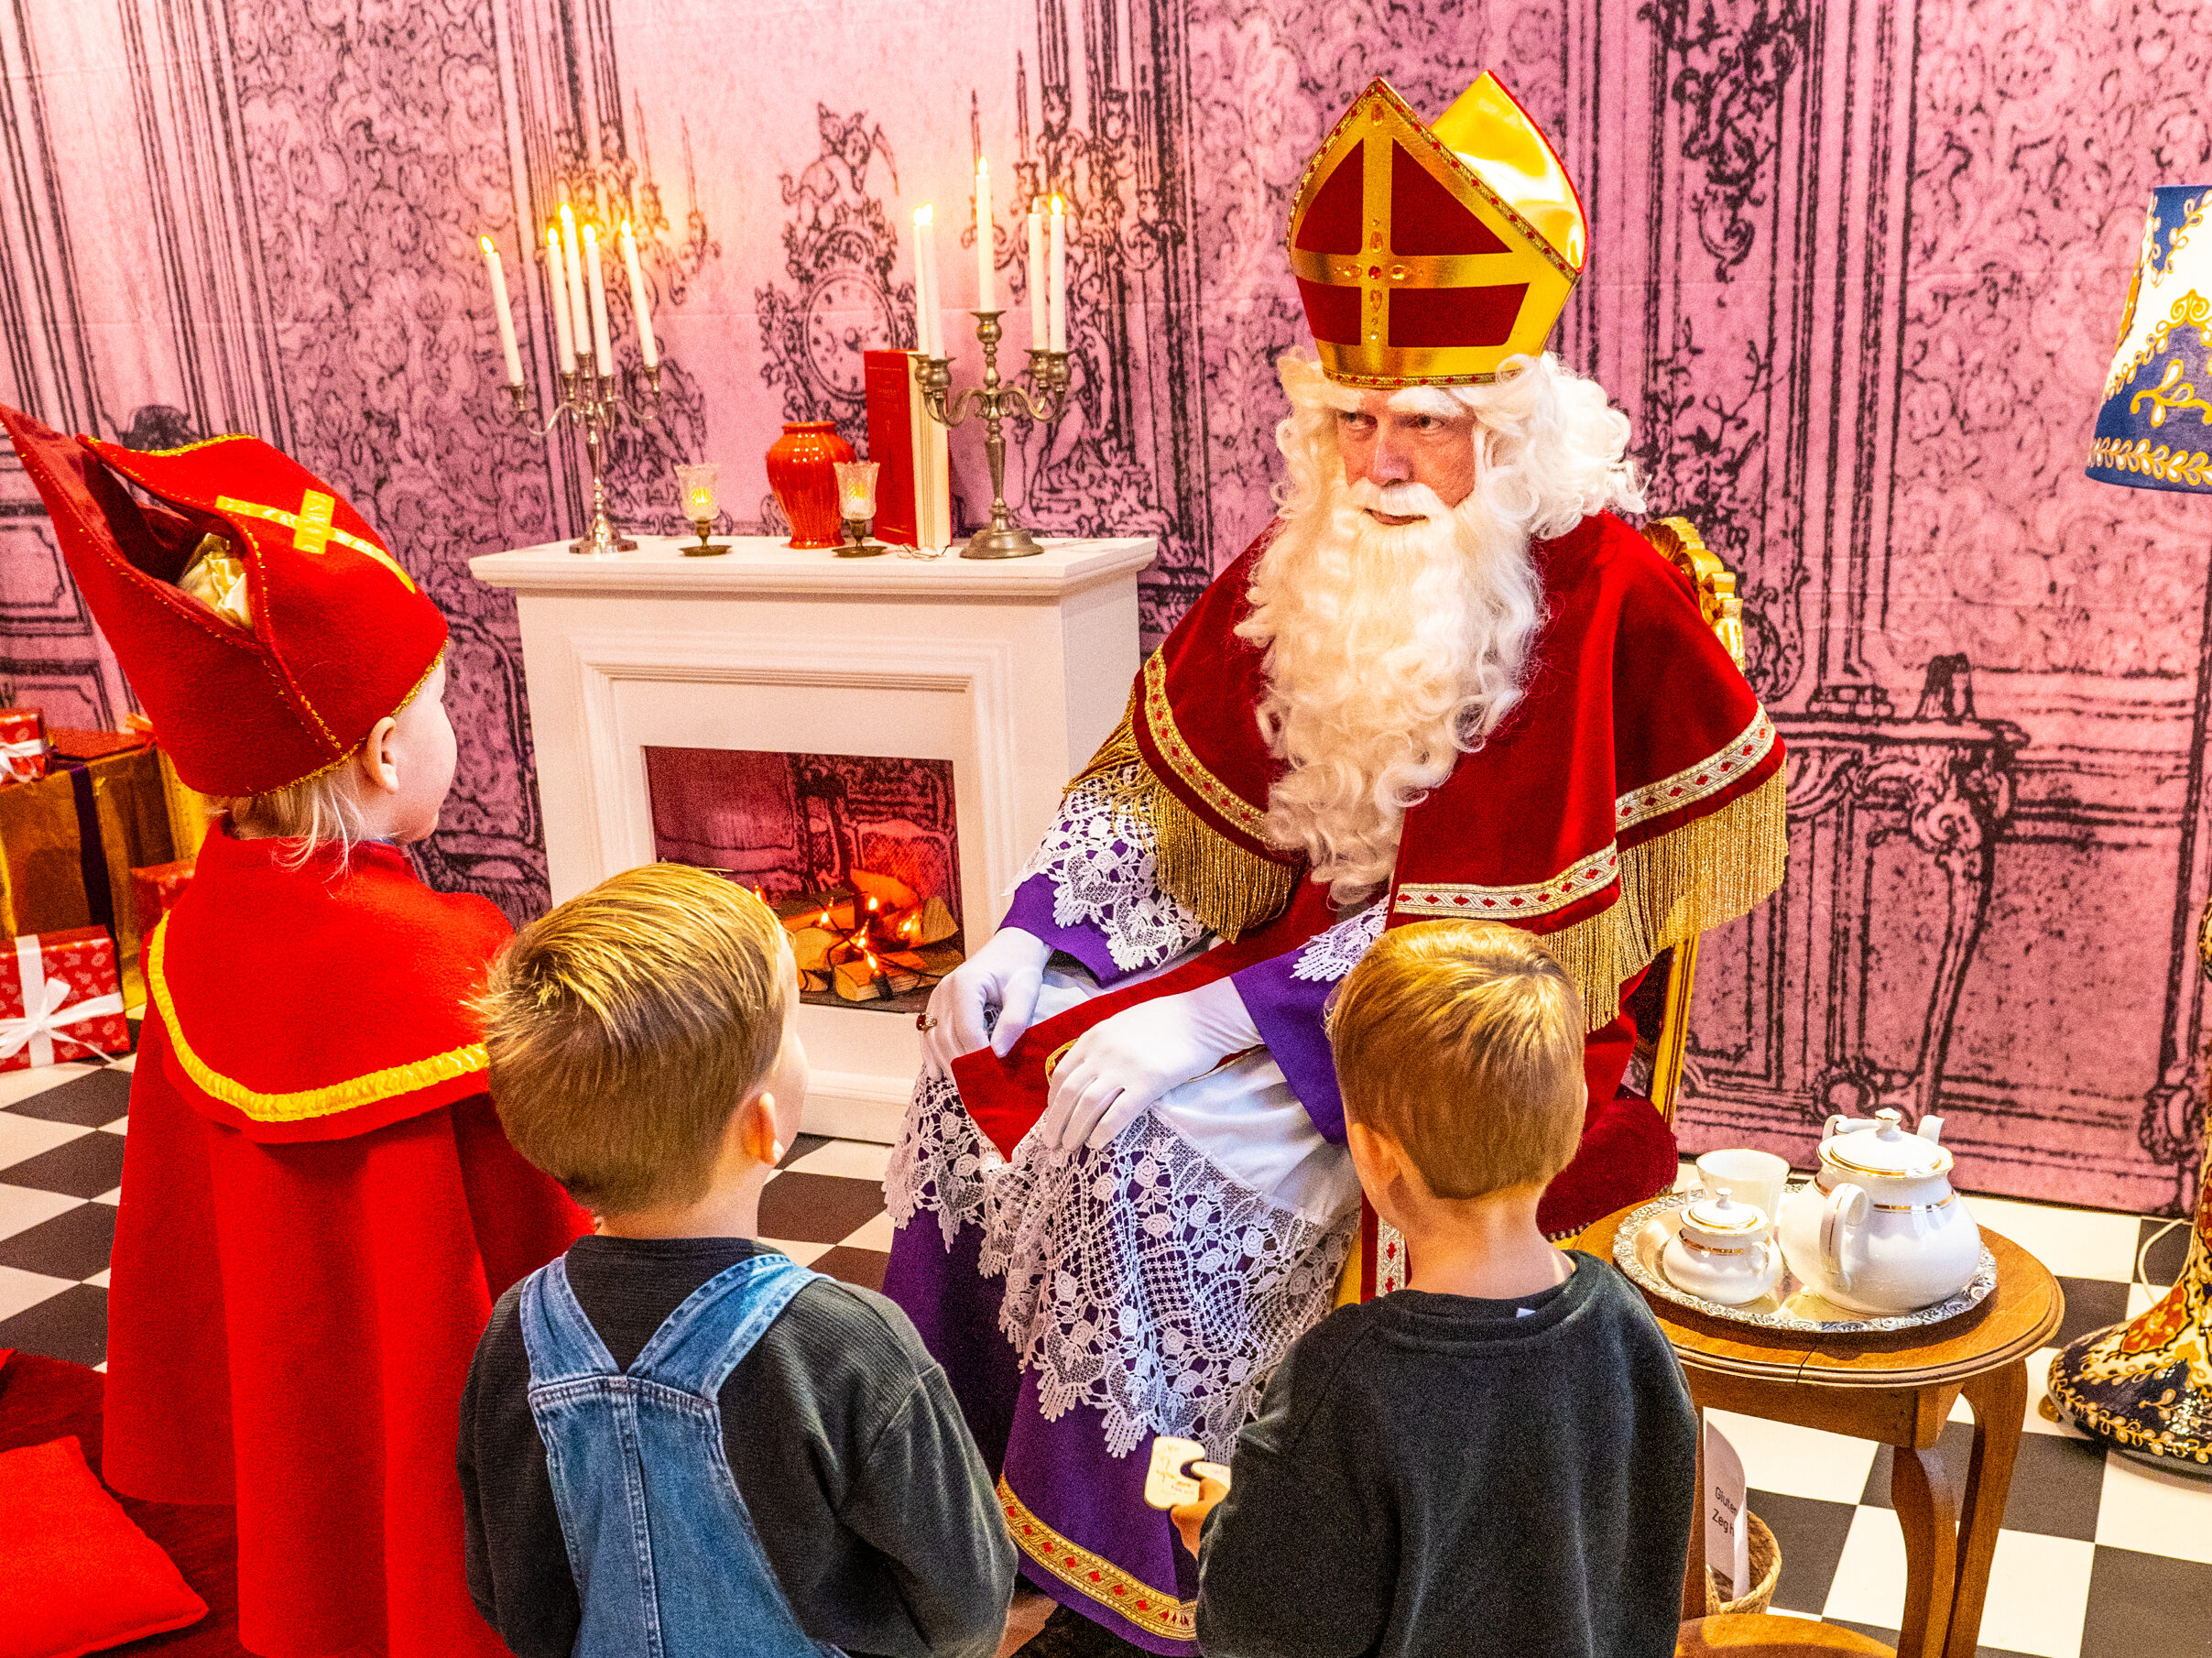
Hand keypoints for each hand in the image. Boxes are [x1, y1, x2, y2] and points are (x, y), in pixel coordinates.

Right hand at [920, 927, 1050, 1076]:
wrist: (1009, 949)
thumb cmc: (1020, 969)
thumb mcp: (1026, 992)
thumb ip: (1014, 1021)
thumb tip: (998, 1054)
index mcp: (966, 984)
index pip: (967, 1030)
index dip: (978, 1057)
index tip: (994, 1078)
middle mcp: (945, 990)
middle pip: (946, 1038)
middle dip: (961, 1067)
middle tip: (979, 1093)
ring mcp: (936, 998)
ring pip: (933, 1040)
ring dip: (947, 1066)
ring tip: (964, 1088)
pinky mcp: (935, 1005)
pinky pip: (927, 1035)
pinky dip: (932, 1056)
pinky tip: (940, 1075)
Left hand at [1037, 977, 1259, 1152]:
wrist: (1201, 1018)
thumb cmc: (1164, 1021)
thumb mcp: (1121, 1025)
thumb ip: (1100, 1046)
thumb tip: (1084, 1073)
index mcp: (1094, 1037)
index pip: (1062, 1074)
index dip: (1052, 1101)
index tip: (1052, 1117)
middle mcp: (1103, 1052)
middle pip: (1069, 1094)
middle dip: (1056, 1122)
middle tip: (1051, 1144)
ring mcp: (1125, 1067)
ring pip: (1087, 1105)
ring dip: (1074, 1130)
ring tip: (1069, 1148)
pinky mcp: (1149, 1082)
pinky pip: (1118, 1113)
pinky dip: (1103, 1131)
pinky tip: (1097, 1145)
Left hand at [1171, 1473, 1229, 1557]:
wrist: (1235, 1539)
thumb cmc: (1220, 1511)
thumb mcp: (1213, 1488)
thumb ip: (1205, 1486)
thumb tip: (1205, 1488)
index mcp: (1181, 1518)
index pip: (1180, 1511)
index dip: (1192, 1506)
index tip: (1204, 1502)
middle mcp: (1185, 1537)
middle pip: (1192, 1526)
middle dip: (1204, 1520)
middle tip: (1220, 1514)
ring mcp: (1197, 1553)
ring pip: (1204, 1540)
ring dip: (1214, 1535)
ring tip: (1231, 1528)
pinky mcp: (1210, 1564)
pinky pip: (1215, 1553)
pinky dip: (1222, 1547)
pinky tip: (1235, 1540)